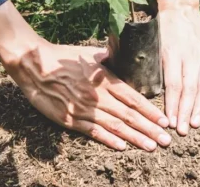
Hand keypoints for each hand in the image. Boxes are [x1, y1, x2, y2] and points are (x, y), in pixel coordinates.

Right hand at [0, 1, 170, 150]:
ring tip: (151, 146)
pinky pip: (92, 131)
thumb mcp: (87, 53)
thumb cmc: (61, 57)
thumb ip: (106, 57)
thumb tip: (119, 52)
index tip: (164, 121)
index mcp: (105, 79)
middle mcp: (98, 96)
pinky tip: (122, 147)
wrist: (34, 65)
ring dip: (134, 138)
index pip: (133, 98)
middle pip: (128, 115)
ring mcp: (84, 109)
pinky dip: (108, 140)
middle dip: (149, 128)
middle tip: (166, 140)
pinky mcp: (69, 119)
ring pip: (114, 126)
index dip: (150, 111)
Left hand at [157, 7, 199, 135]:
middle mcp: (192, 56)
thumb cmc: (162, 29)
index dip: (173, 105)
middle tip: (183, 130)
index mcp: (174, 53)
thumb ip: (153, 67)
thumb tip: (146, 93)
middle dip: (186, 112)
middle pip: (191, 89)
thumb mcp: (153, 45)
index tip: (170, 121)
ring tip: (195, 123)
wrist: (181, 9)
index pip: (174, 85)